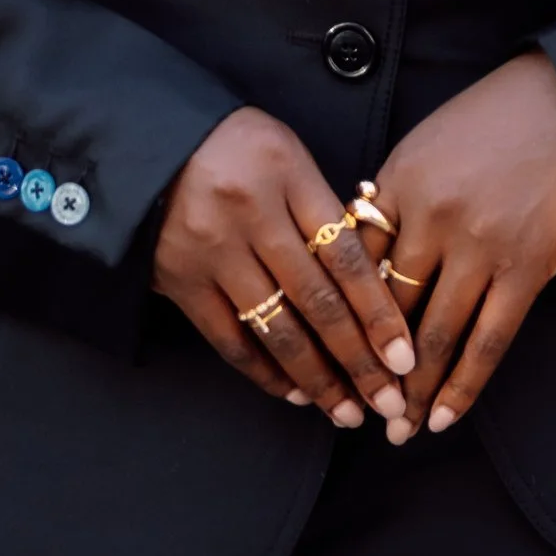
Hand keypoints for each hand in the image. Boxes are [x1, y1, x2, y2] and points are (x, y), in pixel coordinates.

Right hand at [153, 108, 420, 428]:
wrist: (150, 142)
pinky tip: (294, 393)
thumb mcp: (288, 155)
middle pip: (317, 302)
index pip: (345, 256)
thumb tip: (369, 282)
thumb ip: (323, 211)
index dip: (379, 313)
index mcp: (289, 176)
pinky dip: (264, 371)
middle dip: (358, 361)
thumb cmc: (236, 147)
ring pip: (276, 329)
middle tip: (389, 403)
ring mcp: (213, 251)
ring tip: (347, 412)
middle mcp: (252, 215)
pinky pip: (229, 339)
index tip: (405, 357)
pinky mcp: (181, 280)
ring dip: (317, 379)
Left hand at [367, 54, 555, 441]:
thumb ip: (395, 198)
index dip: (338, 318)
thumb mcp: (428, 142)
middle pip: (387, 309)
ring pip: (435, 336)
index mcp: (399, 182)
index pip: (354, 266)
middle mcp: (432, 218)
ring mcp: (480, 246)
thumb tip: (366, 259)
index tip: (326, 356)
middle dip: (368, 367)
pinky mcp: (526, 268)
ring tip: (397, 428)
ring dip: (412, 391)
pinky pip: (488, 341)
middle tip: (354, 409)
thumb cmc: (498, 117)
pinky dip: (463, 386)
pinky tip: (444, 416)